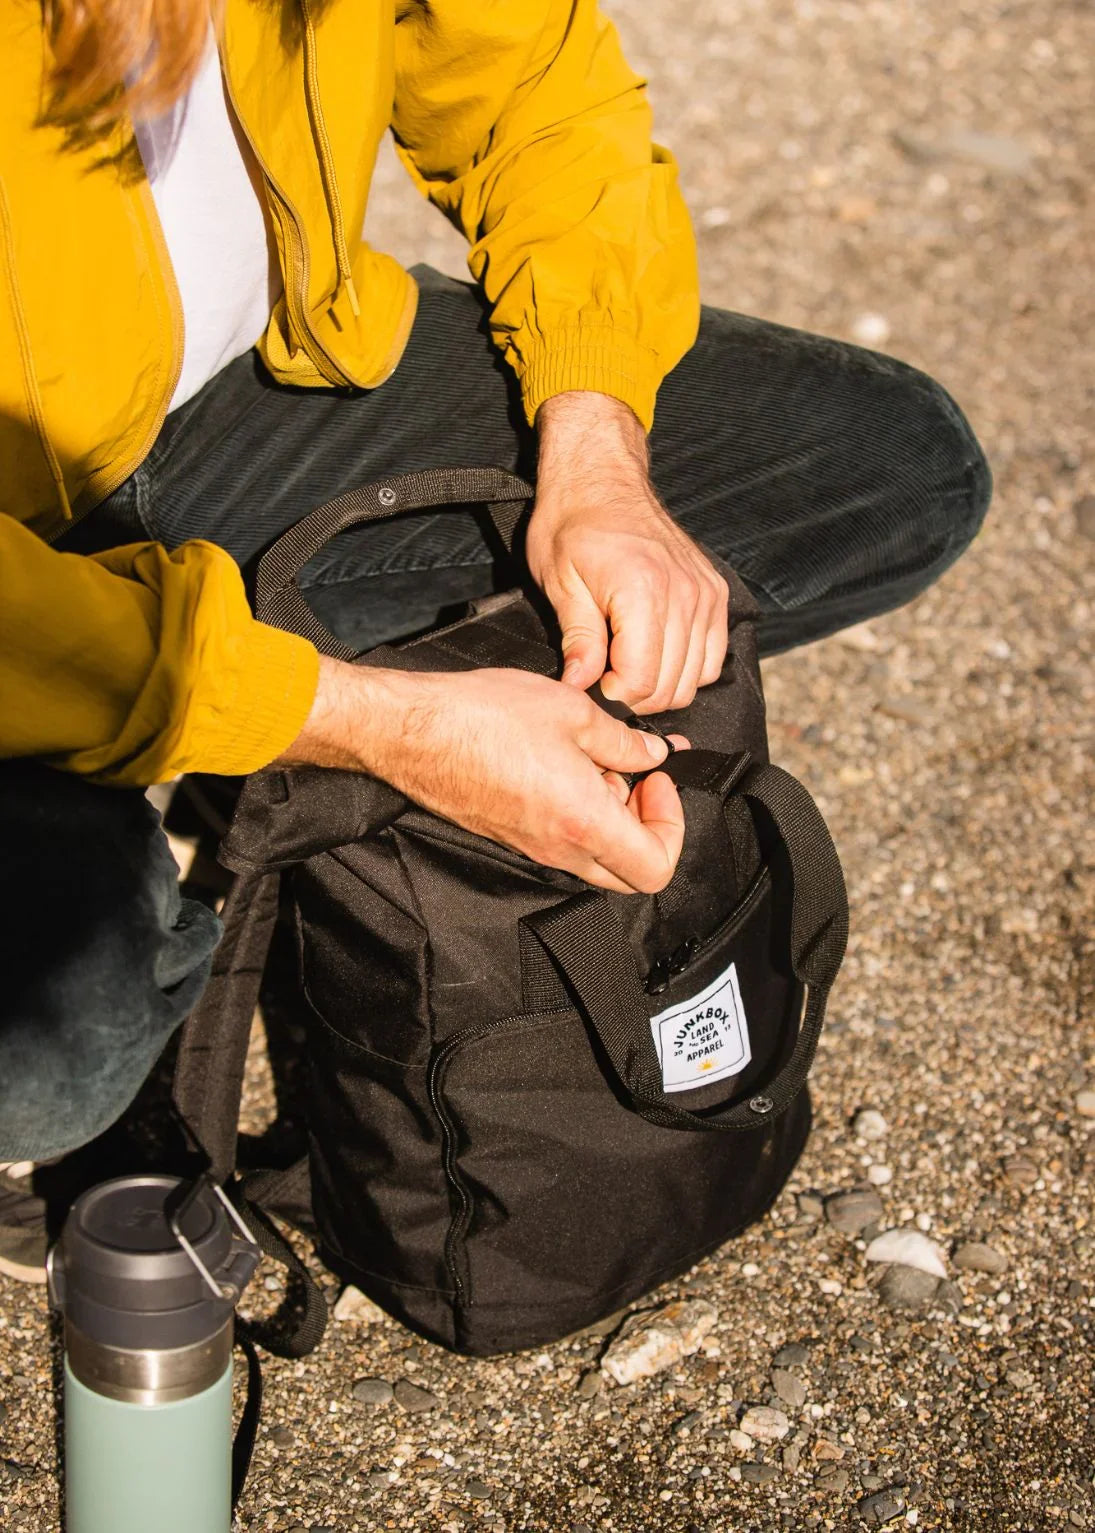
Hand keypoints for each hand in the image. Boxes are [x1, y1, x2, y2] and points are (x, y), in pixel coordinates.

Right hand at [276, 657, 688, 893]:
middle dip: (646, 827)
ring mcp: (531, 848)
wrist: (411, 731)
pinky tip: (564, 764)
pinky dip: (578, 813)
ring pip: (596, 858)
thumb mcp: (572, 712)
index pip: (657, 868)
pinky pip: (562, 843)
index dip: (672, 827)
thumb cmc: (483, 717)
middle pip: (630, 873)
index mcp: (583, 823)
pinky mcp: (510, 836)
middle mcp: (559, 849)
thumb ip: (625, 742)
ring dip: (611, 817)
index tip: (657, 782)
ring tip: (595, 763)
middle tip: (637, 778)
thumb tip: (655, 755)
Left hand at [527, 391, 728, 712]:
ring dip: (661, 688)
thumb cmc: (572, 525)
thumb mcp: (560, 581)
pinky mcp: (715, 593)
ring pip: (696, 679)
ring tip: (627, 668)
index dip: (613, 696)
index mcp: (642, 591)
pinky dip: (688, 670)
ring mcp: (706, 594)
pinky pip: (713, 657)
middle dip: (635, 697)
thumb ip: (577, 639)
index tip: (591, 685)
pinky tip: (656, 656)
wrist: (602, 478)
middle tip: (604, 681)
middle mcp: (685, 594)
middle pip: (672, 687)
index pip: (641, 681)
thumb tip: (579, 687)